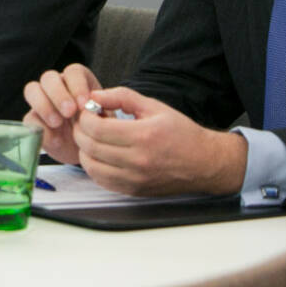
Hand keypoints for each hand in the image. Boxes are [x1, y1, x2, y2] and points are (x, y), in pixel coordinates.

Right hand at [23, 63, 101, 164]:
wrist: (87, 150)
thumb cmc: (98, 128)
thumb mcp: (106, 119)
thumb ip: (103, 110)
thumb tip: (93, 105)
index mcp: (78, 80)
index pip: (73, 72)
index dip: (77, 86)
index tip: (84, 104)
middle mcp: (57, 86)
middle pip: (49, 77)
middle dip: (58, 94)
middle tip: (69, 112)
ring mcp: (42, 101)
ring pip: (32, 89)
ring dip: (44, 106)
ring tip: (57, 123)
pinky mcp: (34, 119)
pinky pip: (29, 118)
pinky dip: (41, 129)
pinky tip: (55, 140)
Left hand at [72, 86, 246, 196]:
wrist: (204, 163)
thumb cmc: (181, 133)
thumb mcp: (154, 106)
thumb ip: (122, 96)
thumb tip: (95, 95)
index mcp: (143, 136)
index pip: (96, 129)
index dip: (85, 117)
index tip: (89, 111)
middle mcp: (138, 161)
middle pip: (90, 147)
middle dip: (80, 131)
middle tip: (85, 122)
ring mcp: (135, 179)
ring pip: (91, 167)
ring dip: (84, 150)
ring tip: (92, 138)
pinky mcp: (134, 191)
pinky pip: (102, 181)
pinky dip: (94, 166)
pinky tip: (101, 155)